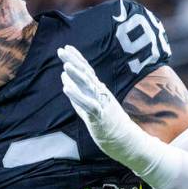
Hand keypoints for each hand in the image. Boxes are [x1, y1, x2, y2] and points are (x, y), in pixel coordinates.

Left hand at [59, 44, 140, 163]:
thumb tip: (63, 75)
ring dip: (77, 75)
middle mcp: (101, 93)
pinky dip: (77, 96)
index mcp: (98, 90)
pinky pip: (88, 104)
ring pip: (88, 86)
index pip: (87, 70)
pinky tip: (66, 88)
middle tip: (61, 50)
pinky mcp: (100, 116)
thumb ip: (76, 92)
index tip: (67, 48)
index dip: (77, 58)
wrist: (126, 140)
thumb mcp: (88, 105)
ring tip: (65, 66)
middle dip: (74, 61)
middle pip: (86, 74)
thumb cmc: (106, 123)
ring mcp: (102, 103)